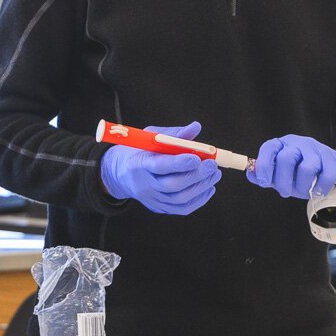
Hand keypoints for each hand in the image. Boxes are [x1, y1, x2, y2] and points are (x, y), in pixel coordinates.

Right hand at [100, 121, 220, 214]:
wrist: (120, 173)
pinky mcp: (159, 207)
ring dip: (201, 186)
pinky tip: (208, 188)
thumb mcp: (150, 137)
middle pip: (172, 185)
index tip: (197, 158)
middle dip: (196, 176)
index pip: (159, 166)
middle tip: (212, 165)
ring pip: (180, 199)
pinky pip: (182, 208)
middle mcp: (144, 184)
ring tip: (214, 174)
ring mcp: (151, 199)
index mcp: (138, 164)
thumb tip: (196, 127)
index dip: (179, 163)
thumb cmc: (139, 151)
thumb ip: (174, 134)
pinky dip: (199, 199)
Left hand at [247, 134, 335, 198]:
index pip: (269, 148)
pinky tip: (319, 191)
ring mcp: (317, 149)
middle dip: (283, 181)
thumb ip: (265, 176)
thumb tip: (251, 174)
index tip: (265, 182)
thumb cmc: (298, 173)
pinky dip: (322, 187)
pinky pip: (328, 174)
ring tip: (304, 192)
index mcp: (282, 145)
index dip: (264, 166)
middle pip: (286, 158)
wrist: (328, 169)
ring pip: (307, 167)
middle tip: (285, 192)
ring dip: (303, 186)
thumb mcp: (279, 175)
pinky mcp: (334, 158)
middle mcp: (298, 143)